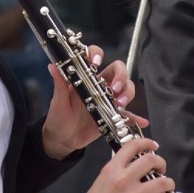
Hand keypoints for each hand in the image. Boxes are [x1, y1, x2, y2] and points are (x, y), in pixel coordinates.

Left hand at [41, 45, 136, 159]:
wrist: (62, 139)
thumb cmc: (58, 116)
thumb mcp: (57, 100)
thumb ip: (58, 83)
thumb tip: (52, 65)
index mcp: (85, 77)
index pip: (94, 57)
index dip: (97, 54)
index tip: (96, 62)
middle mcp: (99, 85)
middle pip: (117, 70)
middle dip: (121, 76)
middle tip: (115, 88)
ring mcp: (108, 99)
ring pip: (126, 88)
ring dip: (128, 92)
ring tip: (120, 103)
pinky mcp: (113, 115)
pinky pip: (128, 114)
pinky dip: (136, 117)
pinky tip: (141, 121)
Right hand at [87, 137, 175, 192]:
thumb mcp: (103, 179)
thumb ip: (117, 169)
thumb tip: (133, 163)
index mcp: (112, 169)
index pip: (132, 146)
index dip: (146, 142)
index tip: (152, 145)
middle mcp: (123, 180)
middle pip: (151, 160)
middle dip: (161, 162)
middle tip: (161, 168)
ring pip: (162, 182)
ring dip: (168, 183)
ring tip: (166, 185)